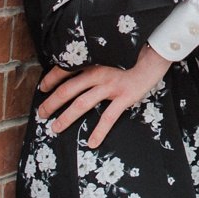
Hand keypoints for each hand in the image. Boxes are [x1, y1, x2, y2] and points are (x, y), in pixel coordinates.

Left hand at [37, 45, 172, 147]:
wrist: (156, 55)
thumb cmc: (132, 55)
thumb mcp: (109, 54)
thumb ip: (95, 61)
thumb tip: (79, 70)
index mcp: (93, 61)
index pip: (65, 69)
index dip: (51, 79)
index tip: (42, 88)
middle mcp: (98, 73)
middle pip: (68, 89)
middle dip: (51, 103)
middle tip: (42, 114)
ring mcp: (111, 85)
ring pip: (82, 103)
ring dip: (66, 117)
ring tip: (56, 128)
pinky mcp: (125, 96)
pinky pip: (108, 117)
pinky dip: (99, 131)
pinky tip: (91, 143)